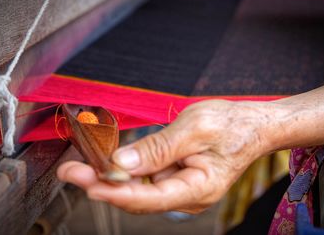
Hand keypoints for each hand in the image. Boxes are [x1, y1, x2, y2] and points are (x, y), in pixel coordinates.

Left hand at [57, 100, 285, 213]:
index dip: (114, 191)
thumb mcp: (195, 129)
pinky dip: (125, 171)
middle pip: (138, 197)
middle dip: (102, 183)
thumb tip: (122, 163)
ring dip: (110, 177)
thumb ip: (158, 148)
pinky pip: (147, 179)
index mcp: (197, 188)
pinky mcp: (176, 178)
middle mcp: (187, 196)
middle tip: (70, 170)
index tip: (85, 180)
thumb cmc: (231, 125)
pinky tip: (108, 162)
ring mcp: (181, 188)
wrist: (252, 125)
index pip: (148, 198)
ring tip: (81, 165)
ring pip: (139, 189)